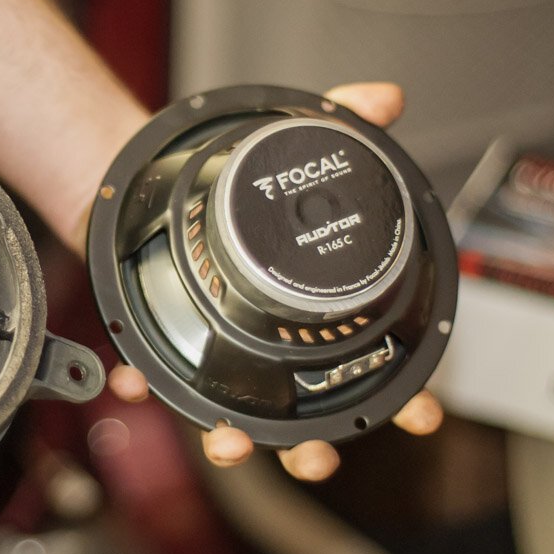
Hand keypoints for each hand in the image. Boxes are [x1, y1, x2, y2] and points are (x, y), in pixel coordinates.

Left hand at [102, 82, 443, 480]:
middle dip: (315, 446)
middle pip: (305, 413)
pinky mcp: (163, 339)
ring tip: (227, 441)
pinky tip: (133, 384)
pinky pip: (150, 376)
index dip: (402, 394)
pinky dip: (141, 385)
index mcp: (307, 311)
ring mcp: (216, 347)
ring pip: (232, 414)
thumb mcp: (288, 146)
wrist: (150, 179)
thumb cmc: (225, 181)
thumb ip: (340, 121)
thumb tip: (385, 97)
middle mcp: (266, 341)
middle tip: (319, 455)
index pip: (369, 362)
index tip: (420, 414)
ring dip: (232, 439)